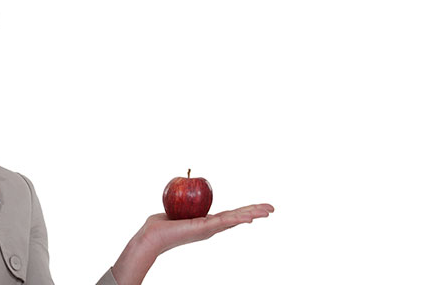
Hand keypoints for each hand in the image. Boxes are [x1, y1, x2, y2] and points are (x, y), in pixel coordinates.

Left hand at [112, 204, 273, 284]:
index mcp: (206, 222)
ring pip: (236, 219)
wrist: (153, 235)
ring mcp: (210, 228)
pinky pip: (225, 221)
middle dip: (255, 212)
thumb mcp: (176, 208)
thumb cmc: (161, 223)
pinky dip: (238, 218)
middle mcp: (211, 227)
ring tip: (268, 211)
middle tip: (272, 209)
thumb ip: (184, 203)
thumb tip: (183, 189)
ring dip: (253, 214)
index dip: (244, 211)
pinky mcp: (205, 228)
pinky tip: (250, 216)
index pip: (230, 215)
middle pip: (238, 217)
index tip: (257, 209)